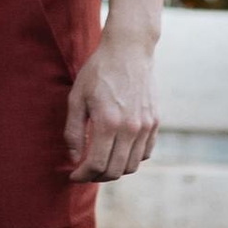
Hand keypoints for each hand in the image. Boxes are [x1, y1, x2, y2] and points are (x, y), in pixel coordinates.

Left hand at [65, 27, 160, 184]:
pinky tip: (118, 151)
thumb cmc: (99, 71)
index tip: (74, 175)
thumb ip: (73, 131)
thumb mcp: (77, 97)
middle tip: (85, 172)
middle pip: (115, 171)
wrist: (129, 50)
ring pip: (131, 166)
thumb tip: (75, 158)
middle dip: (97, 177)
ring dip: (114, 170)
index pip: (96, 164)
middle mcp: (130, 128)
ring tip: (101, 163)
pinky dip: (131, 159)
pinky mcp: (155, 122)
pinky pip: (144, 153)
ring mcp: (146, 126)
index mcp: (108, 123)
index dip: (82, 175)